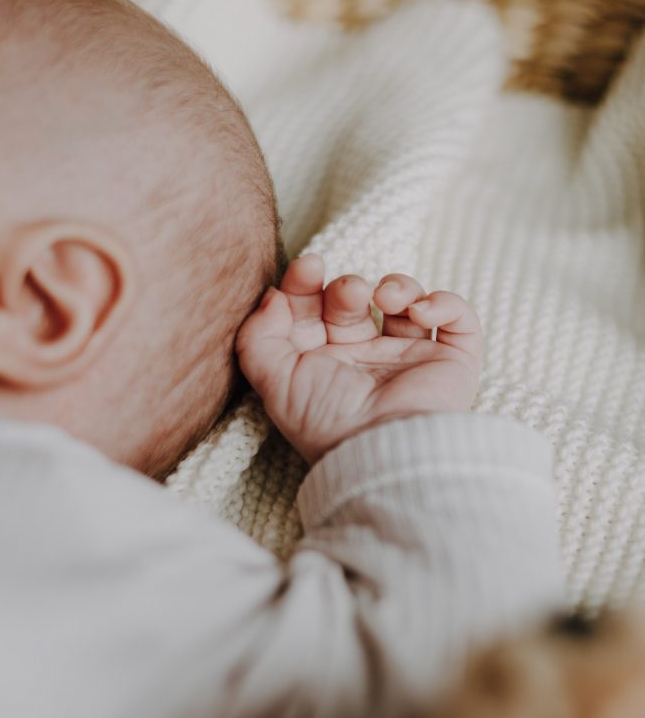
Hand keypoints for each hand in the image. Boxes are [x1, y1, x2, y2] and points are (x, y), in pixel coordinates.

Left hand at [236, 254, 482, 462]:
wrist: (387, 449)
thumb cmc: (329, 420)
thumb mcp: (274, 380)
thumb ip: (258, 335)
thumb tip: (273, 296)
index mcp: (325, 364)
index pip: (312, 310)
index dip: (305, 283)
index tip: (307, 268)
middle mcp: (365, 360)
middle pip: (354, 300)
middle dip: (347, 286)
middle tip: (350, 293)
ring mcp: (409, 359)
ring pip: (406, 301)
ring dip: (398, 285)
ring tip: (387, 298)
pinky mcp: (451, 362)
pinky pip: (458, 319)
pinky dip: (444, 304)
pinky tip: (420, 314)